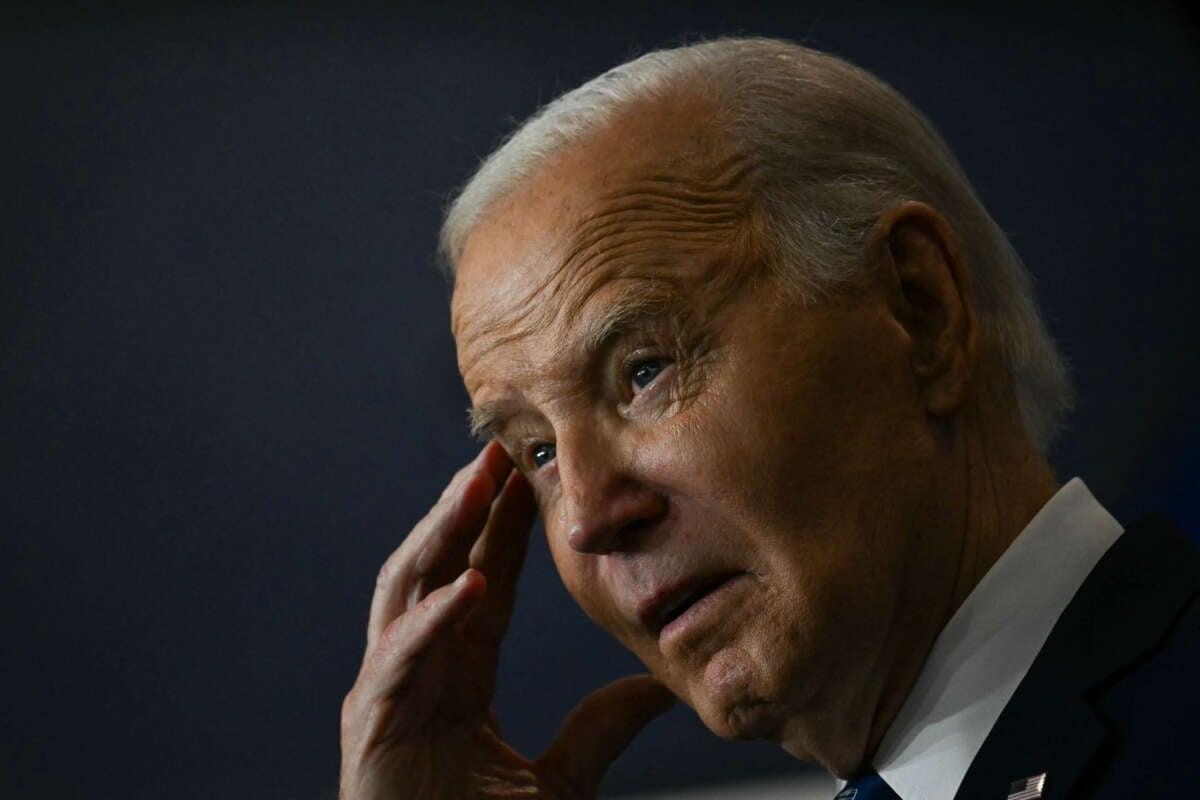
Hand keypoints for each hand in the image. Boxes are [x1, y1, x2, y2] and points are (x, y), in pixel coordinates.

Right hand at [339, 441, 674, 799]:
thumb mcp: (562, 778)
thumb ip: (601, 729)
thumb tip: (660, 689)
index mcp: (459, 673)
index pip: (484, 579)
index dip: (504, 528)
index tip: (532, 477)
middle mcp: (419, 668)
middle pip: (440, 566)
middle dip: (466, 508)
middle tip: (498, 451)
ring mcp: (390, 690)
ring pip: (406, 591)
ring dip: (440, 535)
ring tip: (475, 487)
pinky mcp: (373, 723)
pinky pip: (401, 658)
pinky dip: (433, 620)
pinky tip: (471, 586)